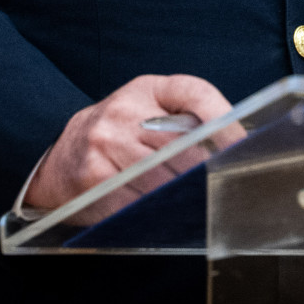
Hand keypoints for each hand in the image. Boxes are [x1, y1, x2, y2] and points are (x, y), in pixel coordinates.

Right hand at [23, 74, 237, 222]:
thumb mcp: (149, 105)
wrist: (62, 153)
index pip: (194, 93)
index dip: (224, 119)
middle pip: (183, 147)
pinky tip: (164, 214)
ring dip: (184, 197)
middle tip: (223, 188)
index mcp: (147, 89)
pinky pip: (136, 202)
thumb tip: (236, 143)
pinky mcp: (93, 178)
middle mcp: (124, 112)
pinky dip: (155, 212)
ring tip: (197, 205)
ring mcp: (106, 144)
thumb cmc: (119, 129)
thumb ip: (188, 115)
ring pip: (162, 179)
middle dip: (205, 171)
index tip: (242, 144)